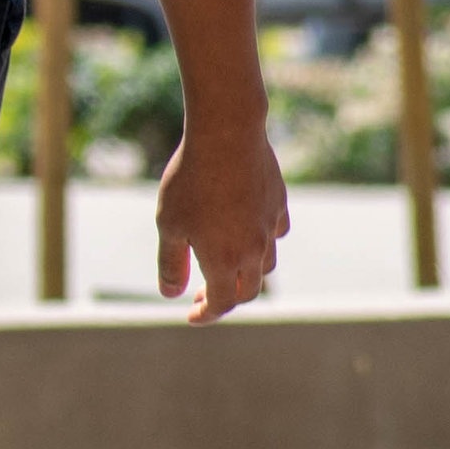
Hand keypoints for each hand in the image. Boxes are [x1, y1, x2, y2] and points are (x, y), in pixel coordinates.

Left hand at [155, 115, 288, 321]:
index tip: (191, 314)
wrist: (226, 134)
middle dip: (225, 297)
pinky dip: (265, 240)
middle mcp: (253, 249)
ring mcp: (270, 226)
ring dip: (247, 273)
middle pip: (247, 291)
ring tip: (225, 263)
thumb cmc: (190, 179)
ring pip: (267, 264)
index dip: (206, 315)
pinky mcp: (279, 203)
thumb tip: (171, 294)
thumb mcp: (169, 224)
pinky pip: (277, 232)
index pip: (221, 304)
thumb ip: (171, 263)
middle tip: (202, 292)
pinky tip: (249, 230)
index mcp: (224, 261)